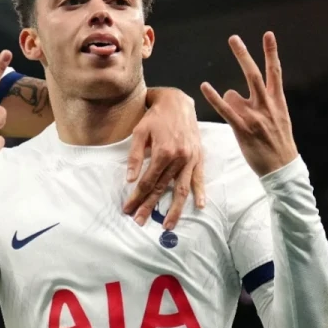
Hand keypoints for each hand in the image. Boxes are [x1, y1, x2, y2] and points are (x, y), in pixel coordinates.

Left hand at [123, 89, 205, 229]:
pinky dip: (200, 192)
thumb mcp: (139, 132)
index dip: (136, 197)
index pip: (148, 182)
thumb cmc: (155, 116)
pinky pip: (200, 178)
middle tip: (139, 221)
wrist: (178, 102)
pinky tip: (200, 206)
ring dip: (175, 210)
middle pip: (162, 189)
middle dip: (149, 207)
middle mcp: (179, 158)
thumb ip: (135, 156)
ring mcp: (191, 159)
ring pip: (182, 189)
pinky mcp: (199, 157)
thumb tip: (130, 179)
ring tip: (167, 225)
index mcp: (164, 152)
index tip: (127, 209)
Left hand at [201, 32, 298, 176]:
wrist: (282, 167)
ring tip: (237, 109)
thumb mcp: (277, 118)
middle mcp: (267, 105)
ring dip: (230, 95)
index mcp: (278, 101)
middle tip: (233, 38)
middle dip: (243, 55)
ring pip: (237, 92)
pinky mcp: (242, 129)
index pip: (275, 71)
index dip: (271, 52)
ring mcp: (255, 117)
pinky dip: (214, 97)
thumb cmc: (277, 143)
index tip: (268, 35)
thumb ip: (258, 103)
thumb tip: (232, 92)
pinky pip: (225, 110)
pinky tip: (204, 86)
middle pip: (254, 74)